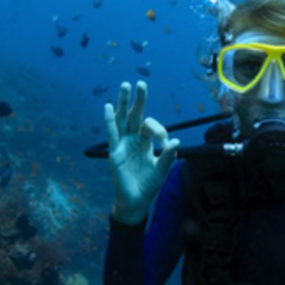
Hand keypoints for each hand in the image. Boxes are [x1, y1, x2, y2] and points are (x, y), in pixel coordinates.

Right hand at [104, 81, 179, 223]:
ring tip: (125, 86)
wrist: (136, 201)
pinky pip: (112, 133)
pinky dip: (109, 120)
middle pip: (135, 115)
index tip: (164, 142)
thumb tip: (176, 140)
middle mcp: (133, 139)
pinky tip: (108, 106)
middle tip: (141, 83)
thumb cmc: (148, 184)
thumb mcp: (162, 169)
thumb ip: (168, 156)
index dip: (159, 129)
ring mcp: (123, 144)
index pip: (151, 126)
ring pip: (122, 119)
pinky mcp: (114, 152)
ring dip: (123, 103)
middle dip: (139, 100)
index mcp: (145, 142)